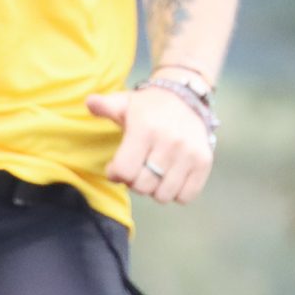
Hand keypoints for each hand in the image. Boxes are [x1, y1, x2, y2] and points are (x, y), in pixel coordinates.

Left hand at [87, 86, 213, 205]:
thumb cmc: (147, 107)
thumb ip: (105, 106)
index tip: (117, 166)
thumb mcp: (124, 103)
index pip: (124, 171)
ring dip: (155, 189)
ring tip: (154, 173)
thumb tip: (90, 102)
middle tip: (137, 169)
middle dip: (135, 182)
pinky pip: (185, 196)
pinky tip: (171, 177)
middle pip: (142, 186)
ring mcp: (189, 153)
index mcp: (145, 129)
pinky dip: (176, 193)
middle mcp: (169, 141)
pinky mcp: (204, 162)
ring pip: (163, 195)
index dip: (116, 173)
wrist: (185, 98)